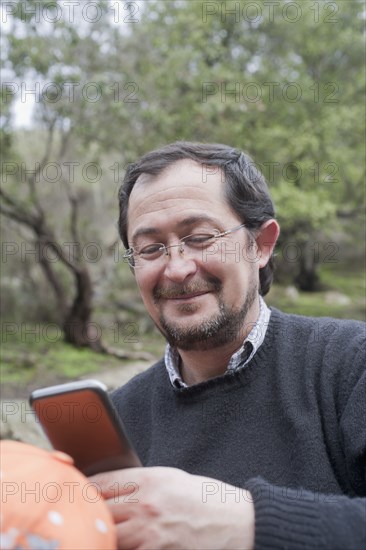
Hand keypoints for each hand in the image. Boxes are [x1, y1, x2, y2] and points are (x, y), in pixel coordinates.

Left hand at [91, 467, 253, 549]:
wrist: (238, 524)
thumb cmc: (207, 499)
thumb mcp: (174, 479)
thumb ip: (143, 483)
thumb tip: (114, 490)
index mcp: (150, 478)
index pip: (103, 481)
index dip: (84, 488)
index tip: (75, 492)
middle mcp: (145, 503)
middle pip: (99, 508)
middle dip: (87, 512)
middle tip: (78, 517)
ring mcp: (149, 532)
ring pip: (108, 535)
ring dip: (101, 534)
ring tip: (95, 534)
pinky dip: (119, 547)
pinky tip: (117, 544)